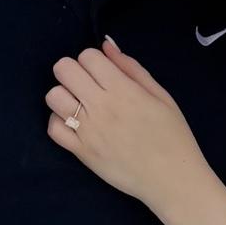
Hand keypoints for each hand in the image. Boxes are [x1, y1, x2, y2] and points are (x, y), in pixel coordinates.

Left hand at [46, 38, 210, 214]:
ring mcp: (87, 130)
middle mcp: (101, 106)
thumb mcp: (161, 95)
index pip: (88, 56)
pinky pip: (53, 128)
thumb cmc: (172, 135)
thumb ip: (131, 68)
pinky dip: (59, 121)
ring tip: (80, 104)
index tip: (103, 72)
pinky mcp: (81, 152)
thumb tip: (106, 45)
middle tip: (87, 84)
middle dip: (73, 70)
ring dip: (64, 94)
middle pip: (64, 69)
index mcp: (123, 90)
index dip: (93, 59)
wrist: (172, 179)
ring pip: (53, 96)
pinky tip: (74, 123)